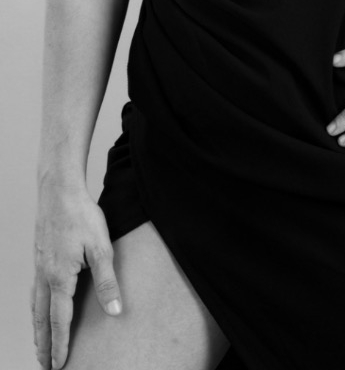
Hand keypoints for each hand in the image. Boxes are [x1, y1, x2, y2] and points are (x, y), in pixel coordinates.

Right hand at [31, 178, 121, 368]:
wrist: (59, 189)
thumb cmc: (81, 215)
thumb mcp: (101, 247)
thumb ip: (107, 281)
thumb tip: (114, 311)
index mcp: (59, 278)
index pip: (60, 321)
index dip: (61, 345)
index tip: (59, 366)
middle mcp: (44, 276)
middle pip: (41, 319)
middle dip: (43, 344)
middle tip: (44, 366)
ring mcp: (39, 266)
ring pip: (34, 306)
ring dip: (37, 328)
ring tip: (40, 344)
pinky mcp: (39, 256)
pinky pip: (34, 291)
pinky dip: (35, 308)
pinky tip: (39, 308)